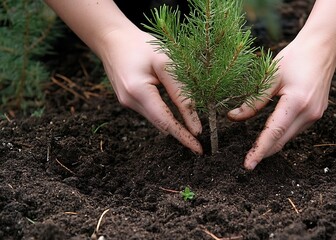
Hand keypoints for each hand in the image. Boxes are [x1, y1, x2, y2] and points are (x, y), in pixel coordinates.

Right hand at [99, 27, 202, 153]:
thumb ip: (180, 90)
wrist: (112, 38)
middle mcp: (130, 101)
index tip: (198, 149)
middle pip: (161, 124)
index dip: (183, 136)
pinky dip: (164, 114)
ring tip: (192, 131)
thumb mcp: (166, 63)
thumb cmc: (141, 46)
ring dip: (173, 124)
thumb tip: (192, 120)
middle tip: (199, 147)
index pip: (166, 121)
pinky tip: (175, 113)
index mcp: (138, 91)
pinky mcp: (128, 100)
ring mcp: (127, 102)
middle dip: (180, 134)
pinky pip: (151, 111)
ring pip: (156, 119)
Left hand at [228, 38, 335, 169]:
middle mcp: (309, 113)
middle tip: (247, 162)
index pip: (274, 133)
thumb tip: (233, 117)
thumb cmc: (294, 58)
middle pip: (282, 140)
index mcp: (297, 102)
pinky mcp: (317, 114)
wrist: (322, 49)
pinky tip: (271, 133)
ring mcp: (316, 115)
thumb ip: (253, 100)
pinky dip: (282, 134)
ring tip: (255, 148)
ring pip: (289, 137)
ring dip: (273, 143)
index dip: (259, 150)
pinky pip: (295, 129)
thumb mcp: (270, 77)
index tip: (248, 165)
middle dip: (264, 152)